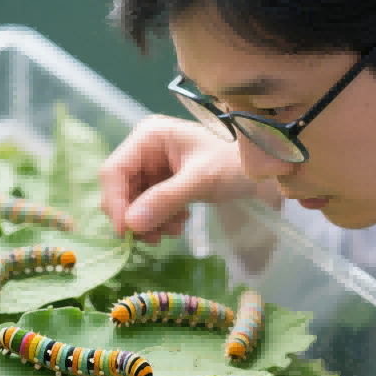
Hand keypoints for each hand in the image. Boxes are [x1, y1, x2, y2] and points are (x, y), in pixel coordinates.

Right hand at [99, 115, 276, 243]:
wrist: (261, 169)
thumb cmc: (234, 164)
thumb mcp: (200, 180)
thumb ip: (165, 200)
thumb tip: (131, 224)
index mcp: (148, 136)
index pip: (114, 171)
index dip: (115, 203)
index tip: (126, 232)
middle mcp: (144, 149)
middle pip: (120, 189)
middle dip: (135, 216)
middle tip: (155, 238)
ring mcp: (152, 167)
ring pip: (132, 202)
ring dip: (149, 222)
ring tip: (175, 229)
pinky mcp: (161, 183)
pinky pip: (147, 207)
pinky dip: (158, 221)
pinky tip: (179, 223)